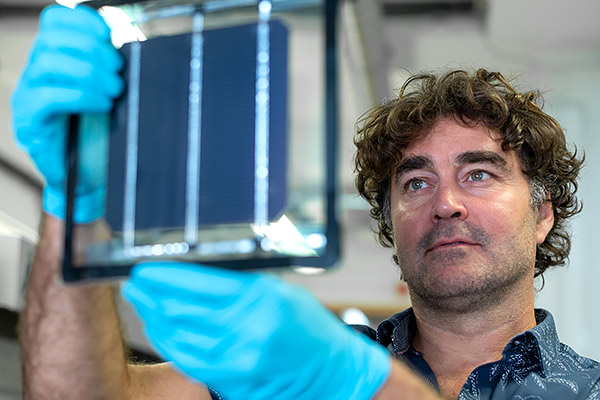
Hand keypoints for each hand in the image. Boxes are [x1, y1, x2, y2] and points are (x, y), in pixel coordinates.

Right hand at [11, 5, 122, 222]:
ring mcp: (29, 95)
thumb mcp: (110, 94)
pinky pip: (49, 97)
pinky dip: (81, 96)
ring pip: (48, 63)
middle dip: (91, 50)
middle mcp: (37, 72)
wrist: (88, 176)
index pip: (55, 20)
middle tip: (117, 73)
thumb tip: (128, 50)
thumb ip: (112, 69)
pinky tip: (101, 105)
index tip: (108, 36)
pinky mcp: (30, 120)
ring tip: (112, 91)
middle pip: (52, 38)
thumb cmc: (99, 134)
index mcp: (56, 58)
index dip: (82, 21)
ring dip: (88, 73)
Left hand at [122, 263, 390, 399]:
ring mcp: (237, 359)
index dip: (165, 276)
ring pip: (178, 337)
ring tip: (142, 304)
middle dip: (150, 296)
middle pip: (181, 310)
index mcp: (261, 297)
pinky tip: (159, 330)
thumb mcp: (279, 291)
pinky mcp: (232, 380)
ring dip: (153, 319)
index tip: (145, 269)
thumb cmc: (308, 326)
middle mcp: (246, 328)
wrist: (332, 371)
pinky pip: (189, 361)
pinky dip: (169, 344)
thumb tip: (195, 275)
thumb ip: (239, 284)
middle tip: (135, 285)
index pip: (198, 284)